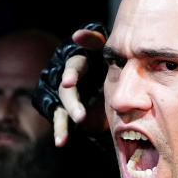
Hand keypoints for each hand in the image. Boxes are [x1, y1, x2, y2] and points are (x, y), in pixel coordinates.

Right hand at [51, 25, 107, 146]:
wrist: (117, 89)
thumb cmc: (114, 66)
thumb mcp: (110, 55)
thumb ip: (99, 45)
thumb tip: (79, 35)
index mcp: (83, 62)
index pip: (75, 66)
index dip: (71, 74)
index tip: (69, 83)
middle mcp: (72, 77)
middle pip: (68, 88)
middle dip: (72, 100)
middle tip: (81, 114)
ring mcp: (68, 94)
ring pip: (64, 102)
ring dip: (71, 113)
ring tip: (80, 122)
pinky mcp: (66, 109)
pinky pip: (60, 119)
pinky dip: (61, 130)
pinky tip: (60, 142)